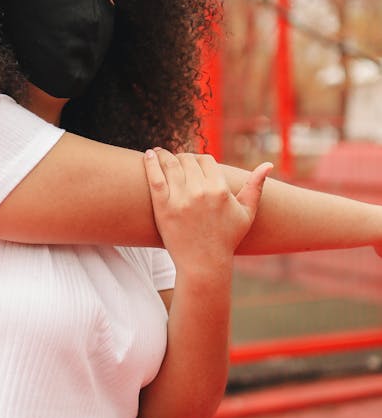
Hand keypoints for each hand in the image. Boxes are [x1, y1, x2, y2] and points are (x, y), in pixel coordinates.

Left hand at [144, 148, 272, 270]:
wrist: (204, 264)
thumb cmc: (227, 238)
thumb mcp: (246, 213)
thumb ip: (256, 187)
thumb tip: (269, 165)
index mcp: (220, 189)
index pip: (205, 159)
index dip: (198, 158)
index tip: (192, 162)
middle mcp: (200, 191)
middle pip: (186, 159)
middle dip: (180, 157)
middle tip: (174, 159)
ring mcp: (181, 199)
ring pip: (170, 164)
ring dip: (163, 155)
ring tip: (157, 153)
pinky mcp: (163, 207)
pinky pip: (155, 178)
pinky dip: (150, 163)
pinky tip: (148, 155)